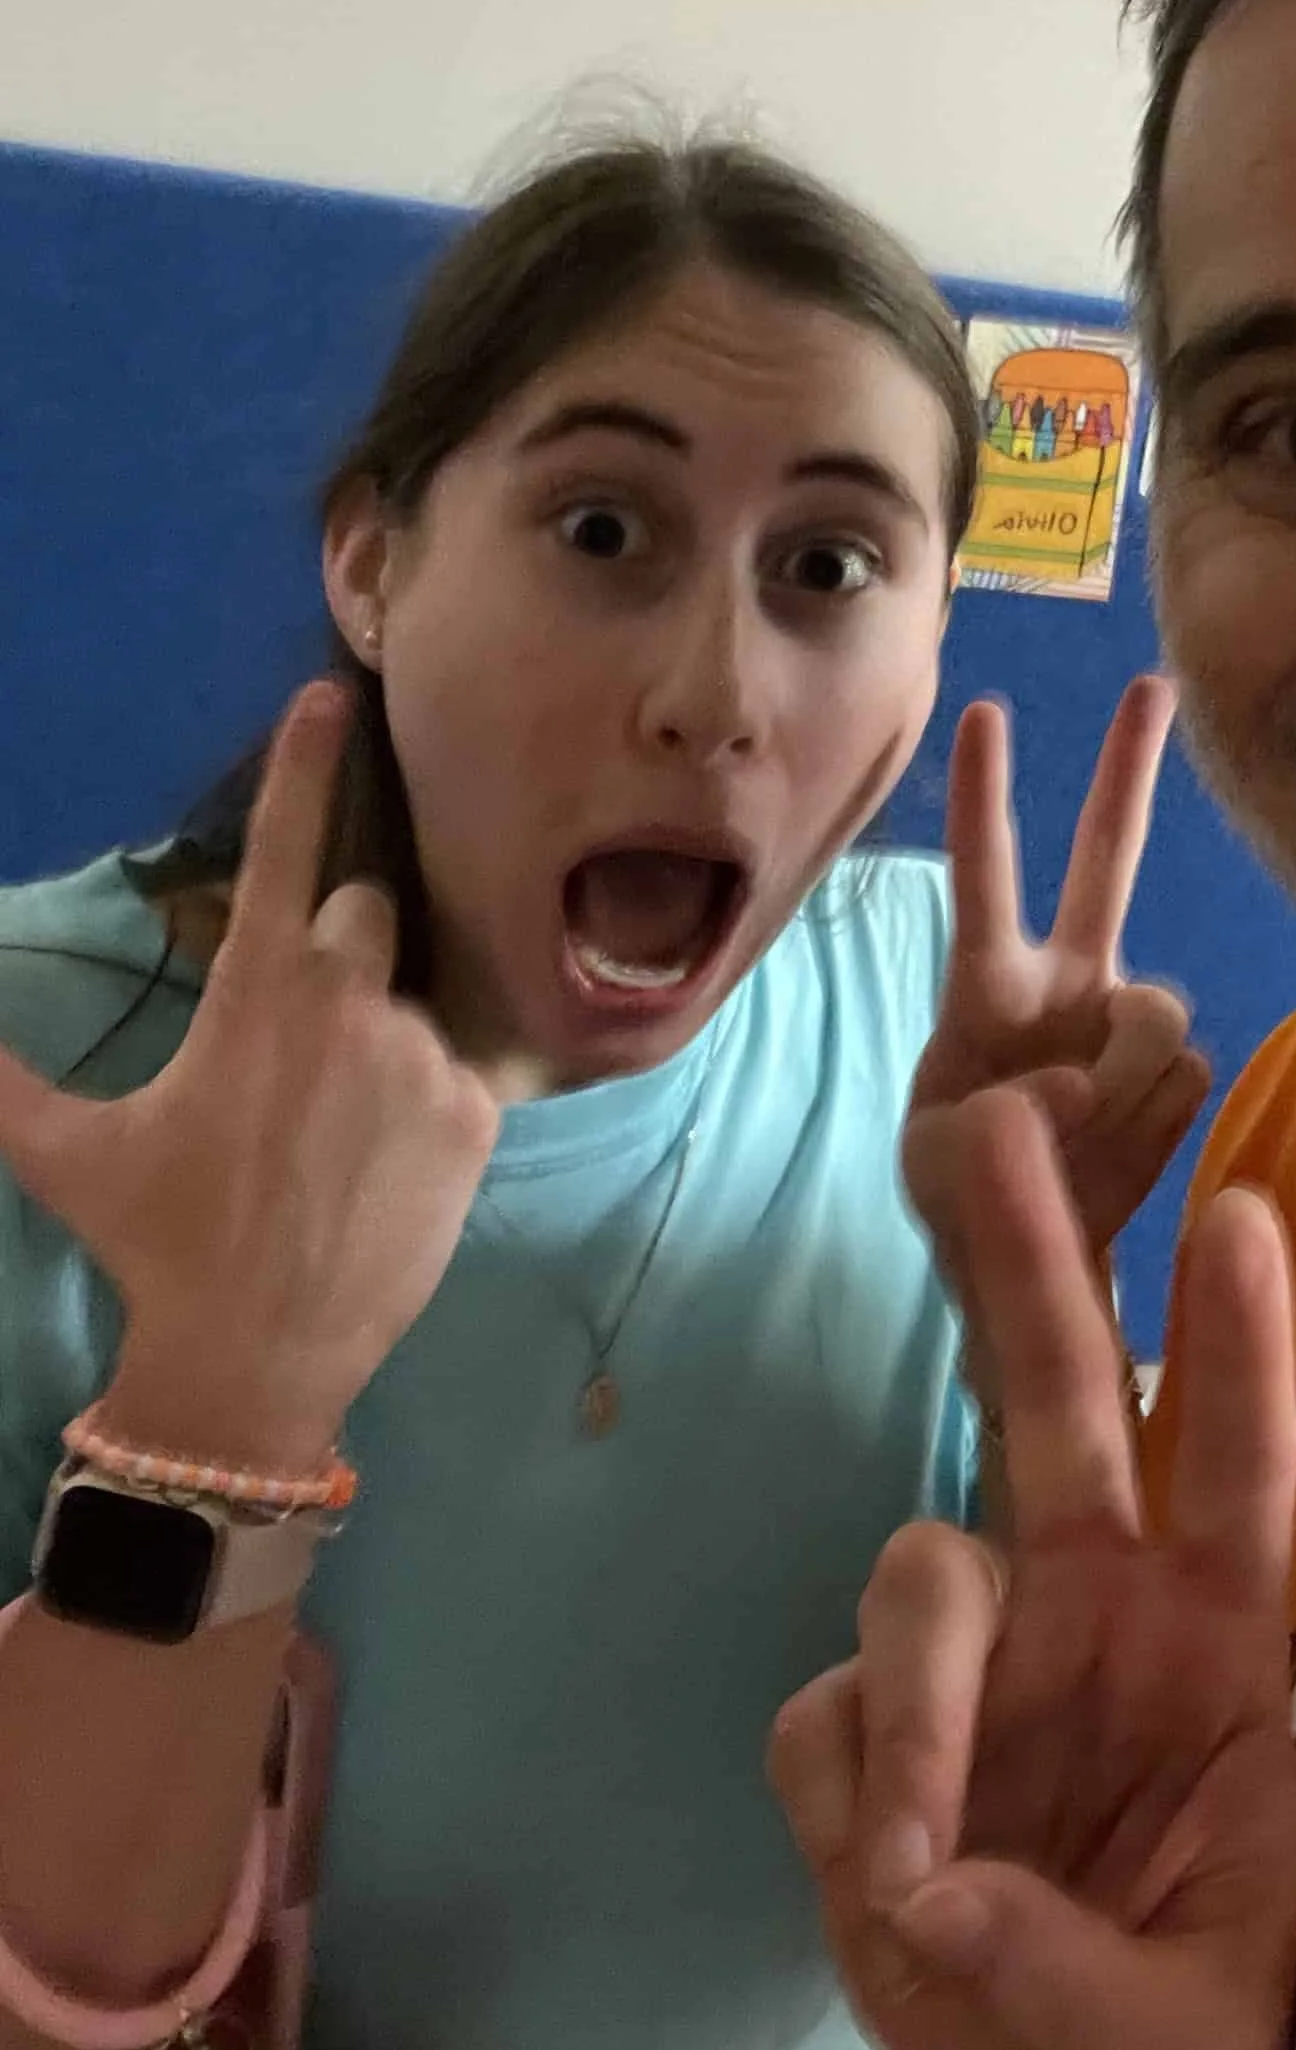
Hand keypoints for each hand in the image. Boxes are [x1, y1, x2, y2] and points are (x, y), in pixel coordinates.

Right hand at [0, 681, 499, 1465]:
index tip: (331, 693)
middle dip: (338, 950)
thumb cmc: (157, 1241)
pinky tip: (379, 1162)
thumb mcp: (65, 1150)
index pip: (281, 851)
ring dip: (378, 1037)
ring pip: (410, 1000)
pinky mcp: (476, 1111)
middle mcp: (347, 1004)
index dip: (304, 765)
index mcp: (255, 995)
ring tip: (336, 1128)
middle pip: (363, 916)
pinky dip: (424, 1100)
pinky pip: (455, 1070)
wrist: (259, 1356)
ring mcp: (420, 1055)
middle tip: (299, 1045)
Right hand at [774, 1084, 1295, 2049]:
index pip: (1238, 1473)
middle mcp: (1095, 1613)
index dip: (1239, 1349)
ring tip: (916, 1879)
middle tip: (994, 1127)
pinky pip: (831, 1720)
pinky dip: (852, 1798)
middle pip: (1060, 1402)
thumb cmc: (1168, 2047)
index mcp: (1217, 1647)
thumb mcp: (1170, 2041)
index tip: (1238, 1213)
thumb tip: (933, 1893)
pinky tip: (888, 1894)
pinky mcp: (872, 1732)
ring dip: (914, 1707)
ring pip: (918, 1571)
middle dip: (1029, 1262)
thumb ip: (1057, 1970)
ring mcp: (981, 1662)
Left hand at [909, 678, 1208, 1267]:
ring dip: (1119, 1083)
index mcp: (988, 984)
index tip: (986, 712)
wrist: (1043, 1258)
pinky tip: (1118, 1158)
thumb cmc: (970, 1195)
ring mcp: (1128, 1022)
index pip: (984, 875)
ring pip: (1159, 1010)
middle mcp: (1069, 978)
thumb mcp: (937, 1164)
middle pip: (1108, 858)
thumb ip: (991, 1120)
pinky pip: (1185, 1080)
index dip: (983, 800)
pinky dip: (1147, 1128)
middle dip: (1129, 772)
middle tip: (1153, 682)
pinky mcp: (1179, 1075)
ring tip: (1079, 1143)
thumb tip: (1073, 1084)